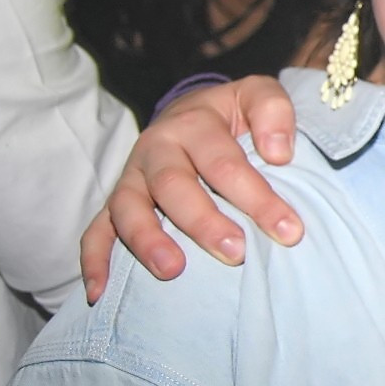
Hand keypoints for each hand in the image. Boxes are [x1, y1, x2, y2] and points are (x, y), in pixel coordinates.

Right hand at [80, 76, 301, 301]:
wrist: (191, 112)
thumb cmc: (233, 114)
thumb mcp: (258, 95)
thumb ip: (274, 112)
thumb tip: (278, 153)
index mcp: (194, 125)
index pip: (225, 163)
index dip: (258, 197)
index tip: (289, 231)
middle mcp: (157, 149)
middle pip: (174, 185)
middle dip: (204, 222)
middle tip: (235, 252)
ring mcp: (131, 178)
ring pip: (128, 208)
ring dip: (147, 240)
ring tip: (172, 270)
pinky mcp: (115, 203)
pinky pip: (96, 231)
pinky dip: (95, 260)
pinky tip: (100, 291)